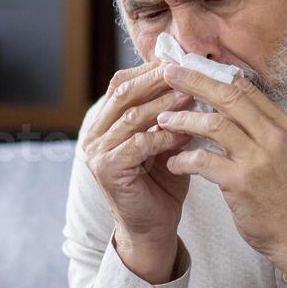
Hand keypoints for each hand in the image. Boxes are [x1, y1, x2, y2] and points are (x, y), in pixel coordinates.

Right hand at [82, 60, 195, 280]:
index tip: (182, 60)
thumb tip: (192, 77)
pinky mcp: (107, 170)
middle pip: (124, 92)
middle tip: (187, 71)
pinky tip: (185, 132)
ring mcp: (96, 151)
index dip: (151, 69)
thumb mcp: (166, 138)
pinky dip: (162, 136)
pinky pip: (137, 144)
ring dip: (163, 105)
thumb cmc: (163, 181)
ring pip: (131, 116)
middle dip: (157, 80)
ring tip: (191, 96)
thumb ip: (170, 111)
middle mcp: (95, 132)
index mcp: (105, 120)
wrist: (153, 226)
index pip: (124, 82)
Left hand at [154, 64, 286, 287]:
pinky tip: (172, 162)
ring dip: (182, 120)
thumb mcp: (282, 153)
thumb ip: (259, 129)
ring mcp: (258, 158)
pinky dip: (183, 159)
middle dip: (192, 82)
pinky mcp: (242, 183)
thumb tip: (227, 107)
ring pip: (212, 124)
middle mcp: (272, 135)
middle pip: (226, 95)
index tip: (188, 66)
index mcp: (281, 124)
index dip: (212, 73)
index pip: (243, 86)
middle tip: (166, 73)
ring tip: (162, 121)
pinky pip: (203, 161)